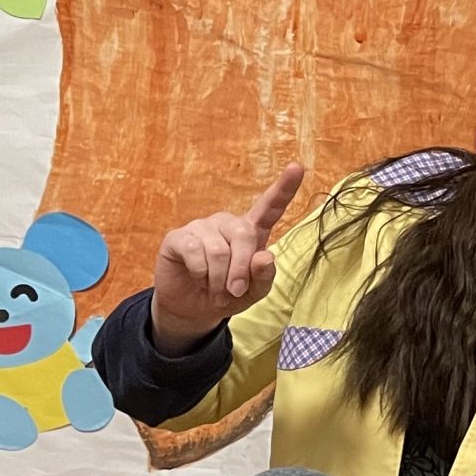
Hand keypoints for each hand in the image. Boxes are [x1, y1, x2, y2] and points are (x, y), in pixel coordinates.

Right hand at [151, 162, 303, 351]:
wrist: (192, 308)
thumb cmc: (228, 294)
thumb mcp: (254, 292)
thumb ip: (264, 276)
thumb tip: (264, 256)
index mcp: (251, 232)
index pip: (270, 207)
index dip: (284, 188)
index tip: (297, 167)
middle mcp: (227, 223)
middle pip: (243, 235)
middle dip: (241, 269)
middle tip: (234, 291)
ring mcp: (201, 227)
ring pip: (219, 250)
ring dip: (219, 279)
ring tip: (214, 288)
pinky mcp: (178, 237)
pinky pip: (195, 252)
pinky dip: (200, 274)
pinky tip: (196, 277)